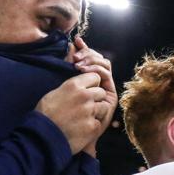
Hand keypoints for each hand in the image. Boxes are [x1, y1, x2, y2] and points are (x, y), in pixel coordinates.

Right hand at [36, 71, 110, 154]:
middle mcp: (84, 96)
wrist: (42, 136)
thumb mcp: (56, 93)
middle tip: (85, 107)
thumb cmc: (45, 115)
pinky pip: (100, 122)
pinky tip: (82, 129)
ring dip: (97, 112)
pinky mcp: (93, 126)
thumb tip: (81, 86)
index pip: (95, 77)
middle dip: (96, 99)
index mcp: (73, 85)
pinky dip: (93, 126)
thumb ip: (72, 88)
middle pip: (101, 92)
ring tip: (83, 118)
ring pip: (104, 107)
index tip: (87, 91)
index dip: (92, 85)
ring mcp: (90, 111)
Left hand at [69, 37, 116, 155]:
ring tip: (78, 64)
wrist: (68, 132)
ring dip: (91, 60)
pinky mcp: (110, 96)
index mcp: (90, 79)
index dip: (85, 47)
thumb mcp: (63, 82)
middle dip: (88, 53)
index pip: (91, 57)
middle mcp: (100, 83)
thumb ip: (68, 65)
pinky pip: (106, 75)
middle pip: (100, 58)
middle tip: (75, 56)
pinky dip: (95, 69)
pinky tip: (83, 70)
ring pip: (105, 64)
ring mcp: (106, 89)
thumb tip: (70, 45)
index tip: (75, 42)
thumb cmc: (63, 110)